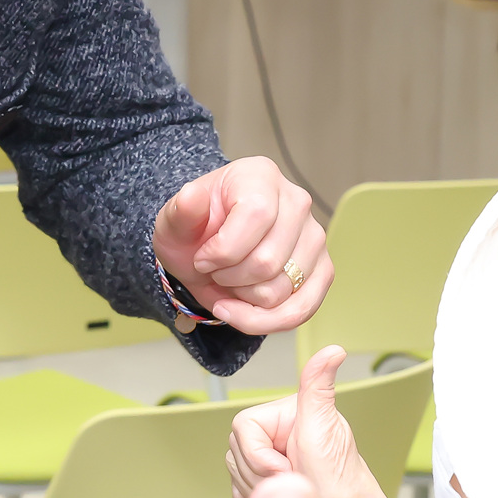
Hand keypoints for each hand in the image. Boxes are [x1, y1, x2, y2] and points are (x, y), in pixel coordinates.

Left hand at [152, 157, 330, 333]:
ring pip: (280, 290)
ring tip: (230, 282)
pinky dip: (266, 321)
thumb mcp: (174, 221)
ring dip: (244, 299)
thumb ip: (181, 210)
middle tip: (214, 271)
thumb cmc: (195, 231)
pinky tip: (242, 311)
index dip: (223, 250)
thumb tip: (191, 198)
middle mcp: (297, 202)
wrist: (206, 250)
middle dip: (229, 279)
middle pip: (268, 262)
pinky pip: (302, 310)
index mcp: (260, 177)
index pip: (257, 216)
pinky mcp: (322, 270)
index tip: (201, 259)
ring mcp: (315, 237)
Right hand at [227, 347, 405, 497]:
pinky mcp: (266, 487)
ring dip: (261, 491)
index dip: (259, 454)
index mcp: (285, 415)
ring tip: (294, 495)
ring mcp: (270, 462)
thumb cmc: (341, 486)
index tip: (286, 468)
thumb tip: (333, 349)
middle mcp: (276, 435)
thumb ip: (318, 387)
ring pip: (235, 474)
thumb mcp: (325, 430)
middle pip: (236, 451)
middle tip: (294, 482)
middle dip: (261, 475)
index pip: (243, 426)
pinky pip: (239, 494)